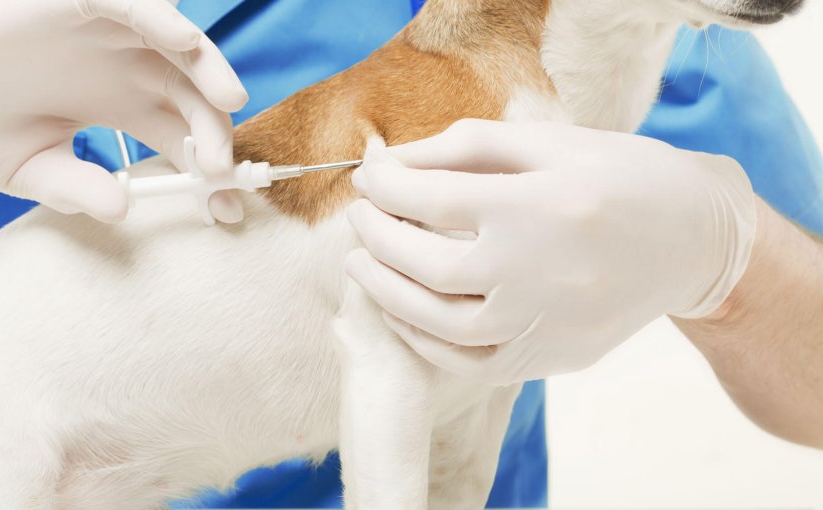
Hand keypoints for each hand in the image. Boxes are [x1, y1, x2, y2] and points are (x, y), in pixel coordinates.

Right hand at [0, 0, 247, 222]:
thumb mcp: (31, 166)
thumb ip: (73, 187)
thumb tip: (120, 207)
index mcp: (126, 110)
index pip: (185, 141)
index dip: (210, 174)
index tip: (228, 209)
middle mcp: (129, 72)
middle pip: (195, 98)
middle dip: (215, 132)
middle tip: (220, 169)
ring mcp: (111, 37)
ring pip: (179, 48)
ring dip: (209, 70)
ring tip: (229, 100)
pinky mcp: (83, 4)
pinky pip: (132, 5)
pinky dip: (161, 17)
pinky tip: (183, 42)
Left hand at [346, 120, 755, 384]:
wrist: (693, 240)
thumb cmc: (621, 177)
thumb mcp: (551, 141)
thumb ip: (467, 146)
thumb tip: (393, 163)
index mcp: (541, 204)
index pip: (432, 198)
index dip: (386, 187)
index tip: (369, 179)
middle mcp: (541, 271)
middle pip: (427, 266)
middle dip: (375, 238)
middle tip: (358, 218)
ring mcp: (547, 323)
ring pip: (442, 324)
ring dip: (387, 294)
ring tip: (362, 263)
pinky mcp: (553, 357)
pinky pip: (472, 363)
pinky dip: (426, 340)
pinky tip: (404, 312)